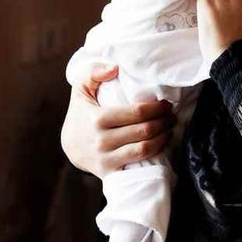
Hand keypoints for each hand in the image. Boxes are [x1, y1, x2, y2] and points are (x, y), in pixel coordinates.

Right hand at [59, 62, 175, 177]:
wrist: (69, 147)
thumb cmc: (80, 114)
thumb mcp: (81, 90)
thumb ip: (93, 73)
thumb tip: (115, 67)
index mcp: (97, 119)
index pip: (136, 113)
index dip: (156, 108)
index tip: (165, 104)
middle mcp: (102, 140)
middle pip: (144, 130)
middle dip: (163, 121)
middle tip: (171, 115)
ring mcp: (106, 159)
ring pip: (145, 148)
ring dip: (163, 137)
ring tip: (169, 128)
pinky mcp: (110, 173)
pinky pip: (138, 163)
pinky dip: (154, 153)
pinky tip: (160, 144)